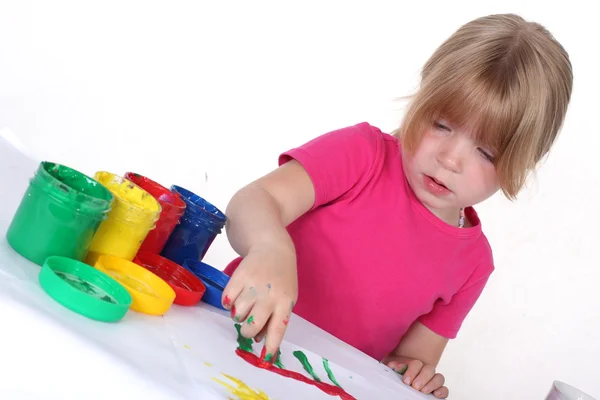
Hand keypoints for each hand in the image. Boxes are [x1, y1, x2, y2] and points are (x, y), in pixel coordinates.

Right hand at [221, 242, 297, 363]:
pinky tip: (237, 293)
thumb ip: (276, 318)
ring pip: (237, 315)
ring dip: (238, 313)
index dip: (271, 346)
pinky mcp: (238, 277)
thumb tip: (259, 340)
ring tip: (246, 302)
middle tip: (247, 325)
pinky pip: (226, 301)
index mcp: (285, 302)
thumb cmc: (281, 278)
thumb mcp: (287, 297)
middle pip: (252, 326)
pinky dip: (229, 301)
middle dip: (247, 330)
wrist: (273, 248)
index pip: (277, 329)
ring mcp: (253, 286)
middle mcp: (269, 296)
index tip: (265, 360)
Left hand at [385, 357, 448, 397]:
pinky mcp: (437, 390)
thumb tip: (397, 366)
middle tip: (415, 386)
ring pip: (439, 378)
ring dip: (432, 384)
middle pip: (429, 369)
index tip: (406, 380)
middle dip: (423, 378)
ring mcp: (432, 381)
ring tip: (423, 391)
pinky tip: (436, 394)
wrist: (398, 379)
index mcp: (413, 365)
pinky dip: (442, 391)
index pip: (416, 364)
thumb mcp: (391, 369)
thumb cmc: (394, 374)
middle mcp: (425, 371)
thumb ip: (393, 366)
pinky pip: (444, 389)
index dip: (412, 371)